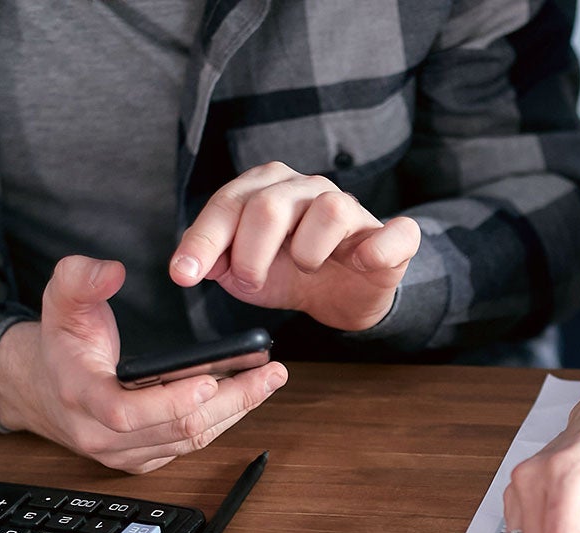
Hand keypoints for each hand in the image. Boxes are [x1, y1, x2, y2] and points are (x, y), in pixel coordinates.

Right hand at [0, 255, 287, 472]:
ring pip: (190, 441)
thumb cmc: (61, 344)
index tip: (211, 380)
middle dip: (230, 402)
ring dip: (236, 411)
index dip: (170, 401)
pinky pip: (190, 446)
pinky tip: (247, 395)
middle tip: (269, 374)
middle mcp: (101, 435)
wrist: (45, 389)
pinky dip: (222, 421)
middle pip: (175, 430)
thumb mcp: (59, 301)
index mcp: (81, 397)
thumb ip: (79, 279)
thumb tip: (111, 271)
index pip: (126, 413)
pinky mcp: (144, 458)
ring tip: (269, 380)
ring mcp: (125, 453)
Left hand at [168, 162, 420, 330]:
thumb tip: (193, 264)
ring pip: (329, 210)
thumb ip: (216, 261)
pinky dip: (377, 250)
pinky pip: (395, 233)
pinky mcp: (393, 237)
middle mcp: (309, 188)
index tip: (184, 275)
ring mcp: (353, 209)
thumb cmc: (292, 274)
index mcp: (268, 188)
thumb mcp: (244, 272)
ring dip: (306, 252)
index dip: (203, 240)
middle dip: (250, 254)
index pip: (229, 203)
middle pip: (270, 206)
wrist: (342, 296)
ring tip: (305, 268)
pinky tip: (359, 262)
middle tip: (251, 281)